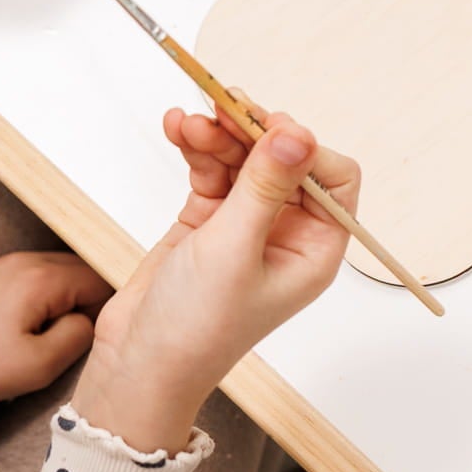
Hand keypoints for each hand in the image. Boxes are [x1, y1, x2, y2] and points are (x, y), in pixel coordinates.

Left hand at [0, 252, 112, 405]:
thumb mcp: (39, 365)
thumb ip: (80, 337)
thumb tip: (91, 321)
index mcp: (44, 278)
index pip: (102, 280)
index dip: (108, 311)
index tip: (100, 339)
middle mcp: (29, 261)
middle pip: (84, 272)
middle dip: (90, 304)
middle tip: (82, 342)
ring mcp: (9, 265)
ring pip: (62, 276)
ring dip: (69, 303)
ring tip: (58, 338)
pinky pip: (40, 280)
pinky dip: (49, 301)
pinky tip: (37, 329)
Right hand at [72, 107, 357, 453]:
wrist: (139, 365)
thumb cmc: (196, 328)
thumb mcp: (234, 250)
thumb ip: (264, 186)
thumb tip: (299, 133)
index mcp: (314, 249)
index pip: (332, 177)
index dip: (303, 146)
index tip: (266, 127)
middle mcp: (287, 234)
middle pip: (284, 159)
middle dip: (252, 131)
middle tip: (222, 106)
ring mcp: (246, 226)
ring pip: (243, 159)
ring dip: (217, 135)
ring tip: (188, 122)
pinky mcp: (209, 222)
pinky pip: (212, 170)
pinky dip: (197, 148)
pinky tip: (178, 128)